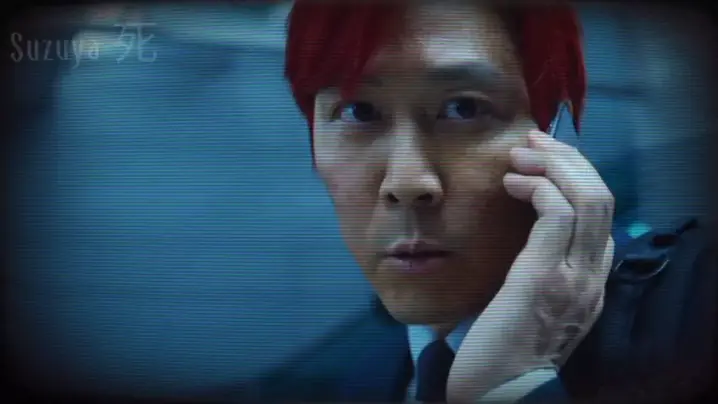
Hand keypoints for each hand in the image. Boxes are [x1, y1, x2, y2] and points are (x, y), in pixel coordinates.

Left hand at [447, 129, 613, 401]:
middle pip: (601, 197)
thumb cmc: (503, 348)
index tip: (542, 157)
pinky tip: (513, 181)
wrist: (499, 393)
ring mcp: (574, 278)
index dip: (576, 176)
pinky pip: (558, 215)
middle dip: (569, 159)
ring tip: (521, 153)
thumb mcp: (530, 303)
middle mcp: (592, 276)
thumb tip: (524, 229)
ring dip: (554, 165)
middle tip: (533, 140)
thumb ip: (540, 268)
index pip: (600, 213)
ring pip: (588, 198)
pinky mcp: (545, 279)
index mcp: (589, 280)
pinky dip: (538, 187)